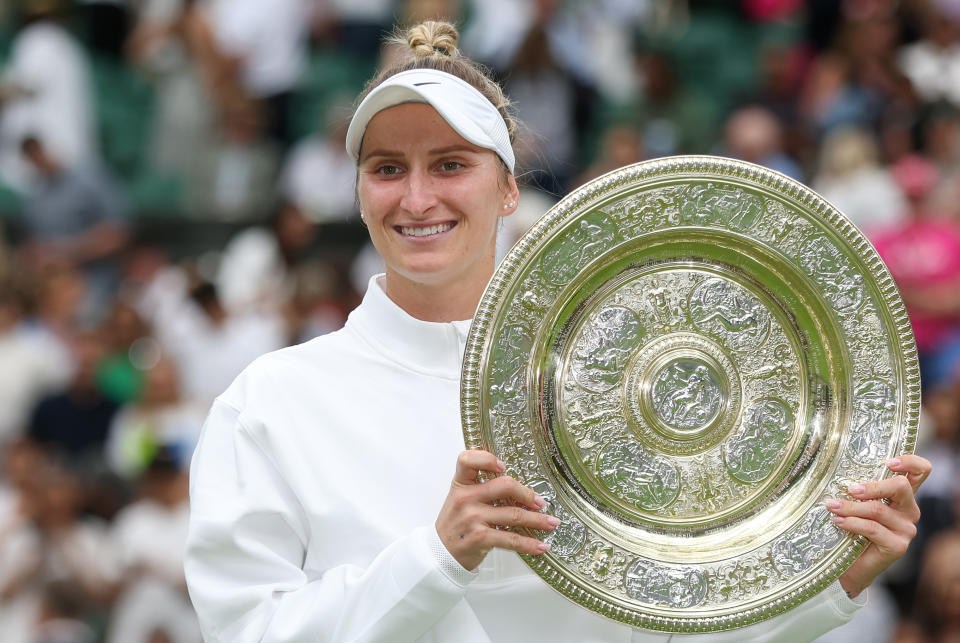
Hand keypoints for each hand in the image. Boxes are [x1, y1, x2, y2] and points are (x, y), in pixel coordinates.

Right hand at [436, 450, 559, 570]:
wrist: (440, 554)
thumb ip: (481, 489)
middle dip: (528, 494)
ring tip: (551, 523)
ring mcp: (473, 518)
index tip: (503, 465)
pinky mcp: (481, 538)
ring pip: (514, 514)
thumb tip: (519, 490)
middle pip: (504, 485)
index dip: (487, 459)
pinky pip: (511, 539)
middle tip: (540, 502)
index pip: (467, 460)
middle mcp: (466, 498)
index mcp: (460, 484)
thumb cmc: (455, 524)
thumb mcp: (460, 499)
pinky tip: (541, 545)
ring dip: (538, 520)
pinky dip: (529, 544)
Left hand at [830, 454, 930, 597]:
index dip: (910, 462)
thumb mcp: (856, 504)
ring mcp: (906, 529)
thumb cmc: (851, 529)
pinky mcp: (898, 546)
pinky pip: (871, 528)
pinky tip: (837, 521)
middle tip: (850, 489)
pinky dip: (851, 522)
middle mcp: (908, 511)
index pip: (920, 472)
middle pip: (900, 487)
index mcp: (901, 496)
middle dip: (873, 486)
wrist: (851, 565)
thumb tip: (837, 475)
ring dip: (850, 507)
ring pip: (878, 509)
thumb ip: (857, 489)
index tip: (889, 462)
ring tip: (832, 506)